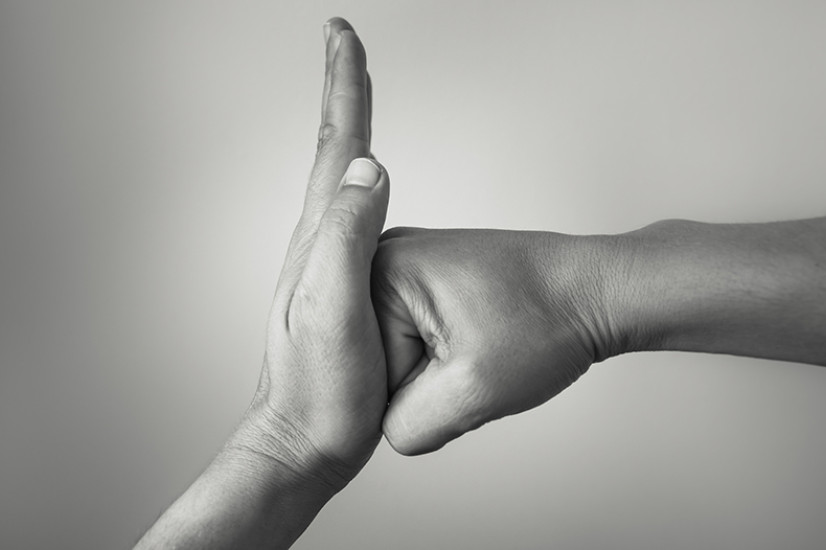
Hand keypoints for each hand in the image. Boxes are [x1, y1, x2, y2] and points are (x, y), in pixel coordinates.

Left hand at [235, 17, 387, 485]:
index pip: (335, 149)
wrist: (306, 441)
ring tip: (356, 93)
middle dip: (345, 94)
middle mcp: (322, 242)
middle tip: (347, 46)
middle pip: (336, 152)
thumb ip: (346, 237)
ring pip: (346, 182)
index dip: (344, 89)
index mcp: (321, 238)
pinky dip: (363, 183)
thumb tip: (368, 167)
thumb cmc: (321, 388)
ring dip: (350, 131)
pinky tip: (369, 186)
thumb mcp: (332, 309)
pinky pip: (359, 219)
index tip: (344, 37)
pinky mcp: (351, 288)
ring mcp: (334, 264)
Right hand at [372, 228, 618, 454]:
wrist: (597, 289)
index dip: (415, 392)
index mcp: (379, 271)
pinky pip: (416, 335)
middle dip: (424, 379)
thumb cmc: (548, 321)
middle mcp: (383, 256)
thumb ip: (406, 426)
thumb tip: (383, 427)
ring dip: (437, 367)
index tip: (460, 372)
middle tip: (474, 360)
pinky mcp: (428, 275)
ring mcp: (407, 263)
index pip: (362, 374)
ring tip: (480, 345)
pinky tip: (479, 337)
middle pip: (375, 359)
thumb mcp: (471, 391)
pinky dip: (446, 350)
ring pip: (398, 351)